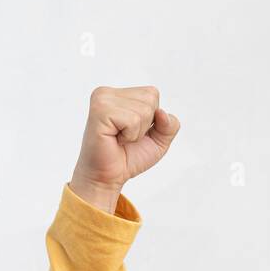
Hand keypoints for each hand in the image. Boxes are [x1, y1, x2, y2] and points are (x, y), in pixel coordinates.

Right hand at [69, 85, 180, 212]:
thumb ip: (170, 125)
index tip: (132, 131)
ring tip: (120, 138)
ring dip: (137, 132)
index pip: (152, 93)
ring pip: (144, 110)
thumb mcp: (159, 140)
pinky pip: (133, 120)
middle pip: (150, 99)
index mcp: (118, 94)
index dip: (152, 119)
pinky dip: (129, 135)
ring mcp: (102, 100)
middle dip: (145, 125)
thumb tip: (162, 113)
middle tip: (125, 137)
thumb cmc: (129, 157)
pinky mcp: (100, 111)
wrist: (108, 177)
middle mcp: (107, 93)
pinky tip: (115, 139)